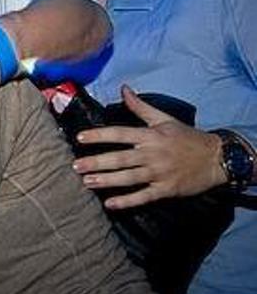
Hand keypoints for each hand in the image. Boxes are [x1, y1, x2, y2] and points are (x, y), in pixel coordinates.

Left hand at [74, 85, 225, 208]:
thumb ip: (140, 106)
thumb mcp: (165, 118)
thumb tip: (123, 89)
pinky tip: (110, 204)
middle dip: (97, 162)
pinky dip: (127, 201)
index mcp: (151, 136)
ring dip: (107, 180)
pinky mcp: (166, 189)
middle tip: (76, 166)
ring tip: (87, 182)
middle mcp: (153, 154)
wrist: (217, 158)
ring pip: (129, 178)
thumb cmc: (187, 137)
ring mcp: (159, 173)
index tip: (80, 137)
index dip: (99, 136)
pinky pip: (144, 196)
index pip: (120, 133)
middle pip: (121, 158)